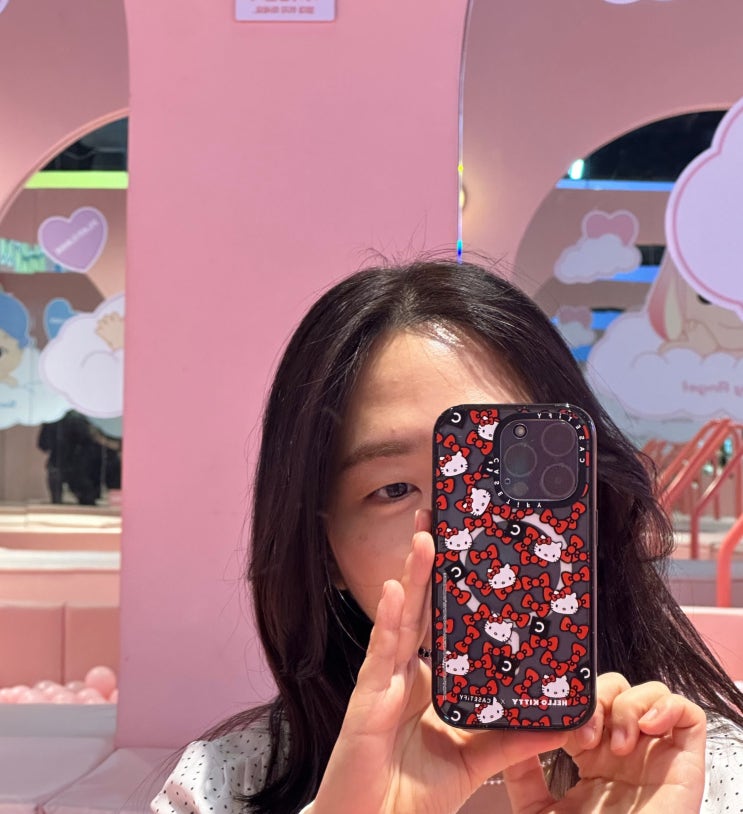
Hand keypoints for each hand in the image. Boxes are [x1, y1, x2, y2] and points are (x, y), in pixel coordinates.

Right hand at [312, 510, 567, 813]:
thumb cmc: (411, 797)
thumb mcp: (476, 761)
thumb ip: (515, 739)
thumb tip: (564, 720)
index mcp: (427, 682)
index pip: (441, 625)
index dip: (451, 588)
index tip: (466, 554)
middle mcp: (404, 674)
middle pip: (419, 609)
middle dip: (428, 565)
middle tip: (439, 522)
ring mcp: (384, 683)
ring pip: (400, 620)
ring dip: (412, 579)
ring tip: (425, 540)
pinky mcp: (368, 702)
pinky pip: (380, 656)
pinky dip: (387, 622)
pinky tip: (395, 591)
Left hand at [504, 673, 706, 812]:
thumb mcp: (535, 807)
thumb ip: (521, 767)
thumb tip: (516, 724)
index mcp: (590, 756)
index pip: (586, 701)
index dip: (573, 698)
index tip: (557, 715)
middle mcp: (624, 751)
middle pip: (615, 689)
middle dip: (597, 700)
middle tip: (585, 739)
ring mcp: (655, 757)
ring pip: (651, 693)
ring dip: (630, 704)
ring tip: (618, 744)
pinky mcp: (686, 767)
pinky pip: (690, 717)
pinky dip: (668, 706)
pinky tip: (647, 727)